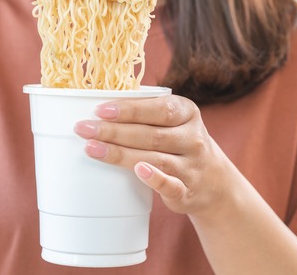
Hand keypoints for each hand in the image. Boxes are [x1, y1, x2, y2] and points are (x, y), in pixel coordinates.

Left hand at [73, 95, 235, 219]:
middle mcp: (193, 138)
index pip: (160, 109)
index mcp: (188, 113)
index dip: (130, 110)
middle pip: (151, 134)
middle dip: (114, 131)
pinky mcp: (186, 192)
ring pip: (155, 158)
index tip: (100, 110)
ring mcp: (191, 166)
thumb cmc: (179, 142)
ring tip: (91, 148)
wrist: (213, 181)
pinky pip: (171, 185)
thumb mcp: (174, 121)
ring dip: (121, 154)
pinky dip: (155, 179)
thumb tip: (97, 105)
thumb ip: (145, 111)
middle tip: (84, 128)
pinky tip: (137, 171)